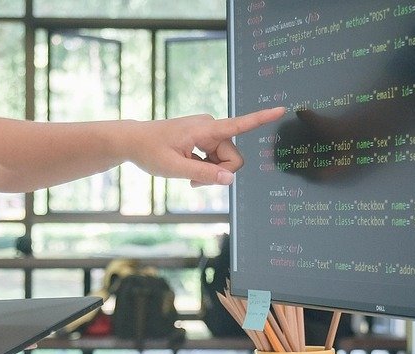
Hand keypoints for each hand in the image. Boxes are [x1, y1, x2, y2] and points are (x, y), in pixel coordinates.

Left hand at [123, 106, 285, 186]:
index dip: (261, 118)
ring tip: (189, 178)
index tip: (281, 109)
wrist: (134, 141)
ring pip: (225, 161)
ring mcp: (208, 132)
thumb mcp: (175, 168)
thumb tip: (230, 180)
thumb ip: (204, 175)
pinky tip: (190, 172)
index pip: (239, 124)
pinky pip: (216, 159)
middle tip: (194, 183)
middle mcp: (211, 127)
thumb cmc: (150, 151)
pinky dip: (206, 169)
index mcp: (205, 129)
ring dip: (211, 173)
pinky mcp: (205, 138)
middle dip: (219, 174)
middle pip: (232, 158)